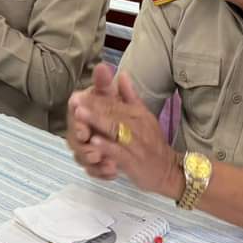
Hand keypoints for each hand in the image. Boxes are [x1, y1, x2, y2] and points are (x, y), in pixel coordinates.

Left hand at [69, 64, 181, 196]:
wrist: (167, 169)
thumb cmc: (151, 141)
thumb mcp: (144, 115)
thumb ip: (130, 96)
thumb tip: (122, 74)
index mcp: (137, 113)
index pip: (114, 103)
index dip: (95, 98)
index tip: (78, 93)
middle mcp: (136, 125)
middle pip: (112, 113)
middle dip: (92, 106)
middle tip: (74, 100)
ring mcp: (135, 143)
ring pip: (114, 130)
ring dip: (96, 121)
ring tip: (80, 114)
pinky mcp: (133, 161)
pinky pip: (119, 152)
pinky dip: (107, 147)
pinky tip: (93, 142)